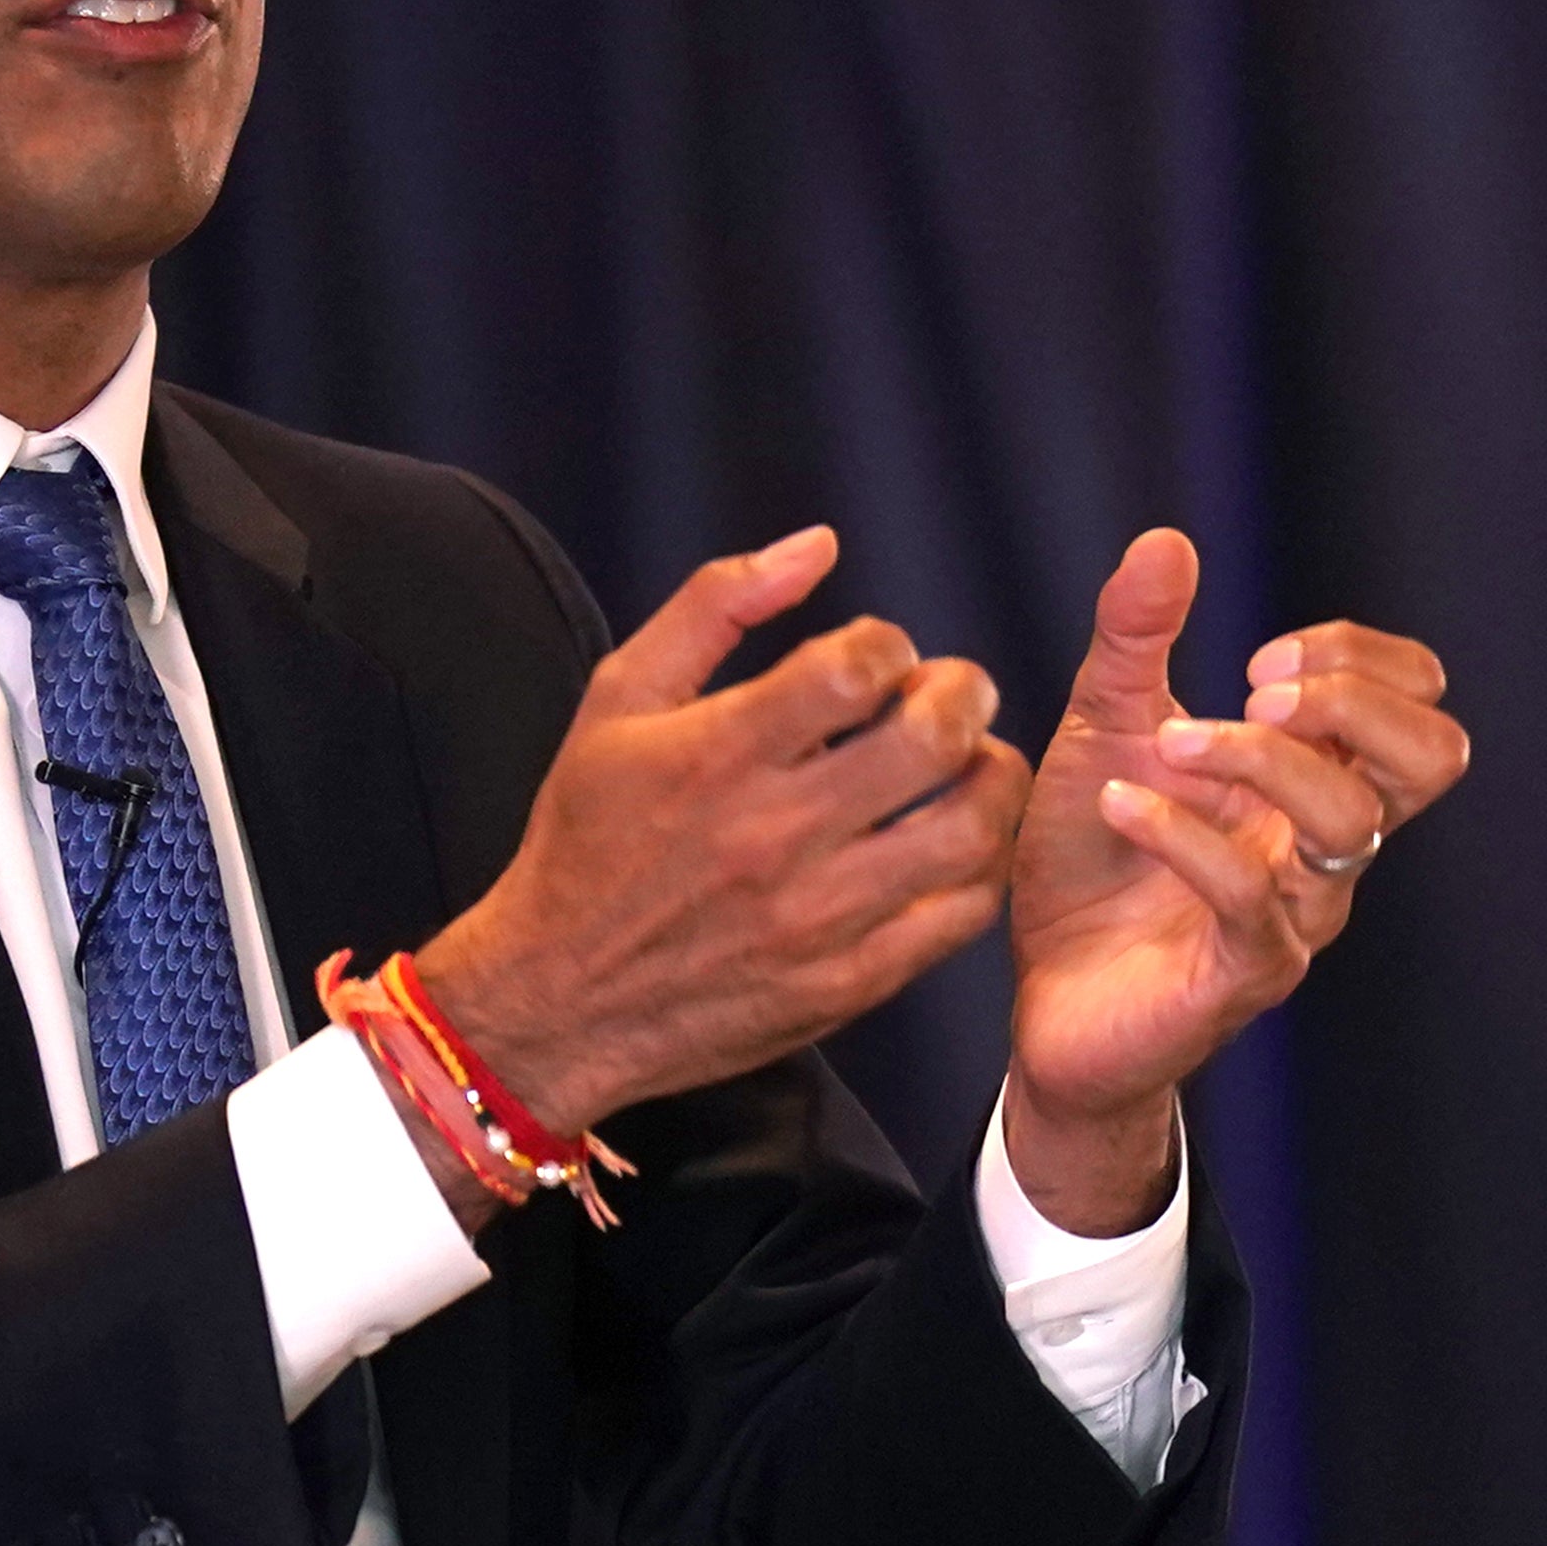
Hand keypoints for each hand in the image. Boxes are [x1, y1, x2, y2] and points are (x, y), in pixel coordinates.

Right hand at [401, 527, 1028, 1224]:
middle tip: (953, 696)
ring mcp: (816, 917)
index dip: (889, 645)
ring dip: (990, 780)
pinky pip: (957, 917)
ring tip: (971, 765)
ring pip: (967, 832)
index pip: (856, 667)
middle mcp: (772, 834)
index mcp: (717, 753)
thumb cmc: (586, 837)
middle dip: (962, 696)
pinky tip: (953, 844)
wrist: (556, 1000)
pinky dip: (978, 867)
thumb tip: (818, 545)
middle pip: (931, 740)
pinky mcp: (844, 983)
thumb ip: (716, 606)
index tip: (878, 659)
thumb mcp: (619, 700)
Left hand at [1000, 531, 1467, 1232]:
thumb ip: (1135, 640)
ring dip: (1257, 757)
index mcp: (1313, 781)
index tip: (1256, 658)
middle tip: (1252, 692)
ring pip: (1350, 822)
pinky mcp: (1243, 975)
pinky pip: (1252, 897)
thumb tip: (1167, 540)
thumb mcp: (1102, 730)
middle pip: (1433, 755)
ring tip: (1168, 747)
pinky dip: (1184, 831)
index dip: (1361, 657)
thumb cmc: (1091, 869)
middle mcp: (1324, 847)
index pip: (1418, 702)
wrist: (1043, 998)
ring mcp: (1296, 914)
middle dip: (1350, 698)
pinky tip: (1117, 806)